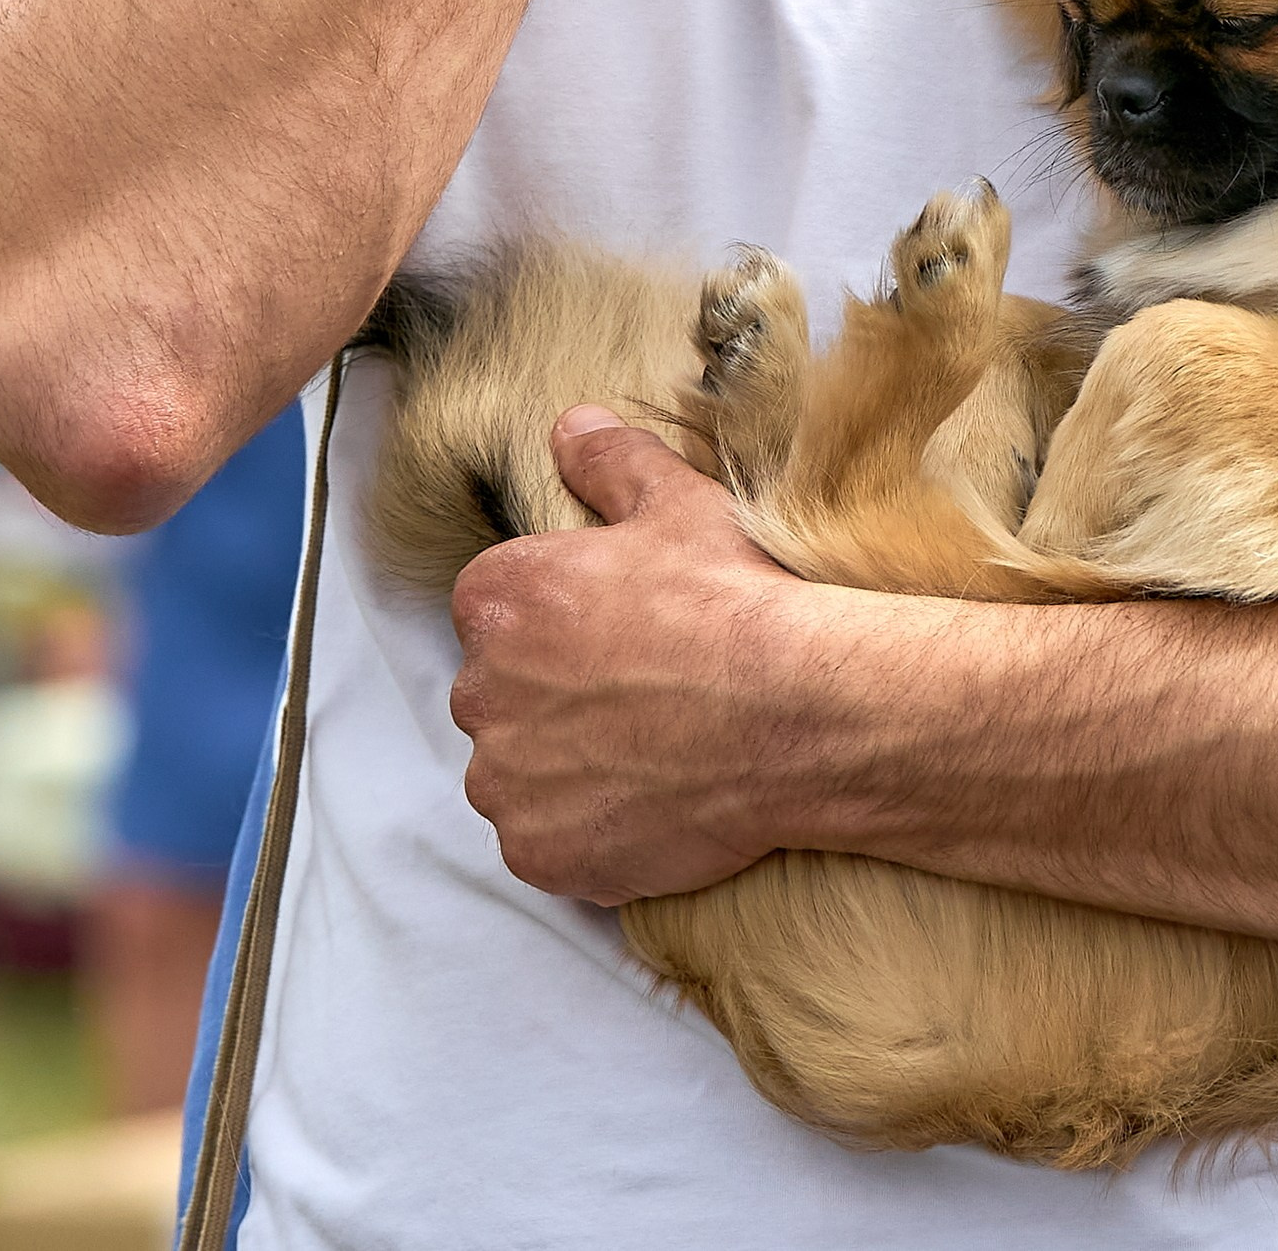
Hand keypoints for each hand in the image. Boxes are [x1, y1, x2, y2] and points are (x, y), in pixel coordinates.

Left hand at [448, 405, 814, 904]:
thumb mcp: (679, 507)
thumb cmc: (737, 602)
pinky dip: (585, 834)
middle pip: (501, 698)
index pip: (499, 616)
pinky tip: (649, 808)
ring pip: (519, 775)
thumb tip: (571, 425)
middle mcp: (479, 690)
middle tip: (644, 700)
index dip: (562, 629)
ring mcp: (506, 781)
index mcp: (498, 598)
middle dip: (554, 701)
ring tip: (651, 759)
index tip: (620, 641)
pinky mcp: (539, 852)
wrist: (798, 712)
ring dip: (564, 771)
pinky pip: (545, 845)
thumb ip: (611, 462)